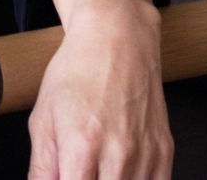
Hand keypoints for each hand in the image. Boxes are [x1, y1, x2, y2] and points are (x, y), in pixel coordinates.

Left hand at [28, 0, 172, 179]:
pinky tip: (120, 169)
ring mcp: (145, 155)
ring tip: (97, 165)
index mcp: (81, 146)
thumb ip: (41, 167)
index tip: (65, 177)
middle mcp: (118, 155)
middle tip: (79, 169)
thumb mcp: (42, 117)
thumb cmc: (76, 73)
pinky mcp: (165, 153)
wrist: (116, 39)